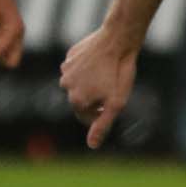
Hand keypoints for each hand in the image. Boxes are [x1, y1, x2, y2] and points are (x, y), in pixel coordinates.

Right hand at [59, 28, 136, 148]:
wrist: (118, 40)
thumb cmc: (119, 73)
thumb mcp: (116, 104)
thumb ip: (102, 125)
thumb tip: (92, 146)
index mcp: (76, 101)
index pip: (86, 117)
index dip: (102, 112)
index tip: (113, 101)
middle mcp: (66, 86)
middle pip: (81, 100)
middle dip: (95, 97)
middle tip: (112, 86)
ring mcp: (66, 70)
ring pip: (78, 84)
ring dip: (89, 82)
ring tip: (106, 74)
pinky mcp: (70, 56)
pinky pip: (77, 68)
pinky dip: (86, 68)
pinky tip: (100, 63)